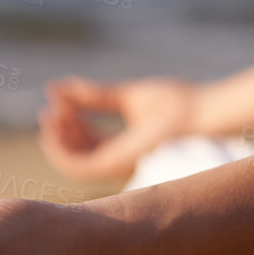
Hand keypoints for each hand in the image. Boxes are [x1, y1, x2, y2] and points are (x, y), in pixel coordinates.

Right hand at [38, 76, 198, 182]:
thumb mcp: (128, 95)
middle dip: (62, 128)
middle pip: (81, 149)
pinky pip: (78, 167)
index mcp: (128, 146)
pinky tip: (53, 130)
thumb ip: (95, 96)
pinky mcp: (117, 166)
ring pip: (75, 162)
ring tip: (49, 115)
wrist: (204, 115)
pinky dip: (61, 152)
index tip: (59, 96)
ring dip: (57, 141)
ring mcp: (119, 166)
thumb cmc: (179, 104)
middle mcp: (122, 160)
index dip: (72, 118)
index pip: (90, 139)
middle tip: (51, 105)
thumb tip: (59, 87)